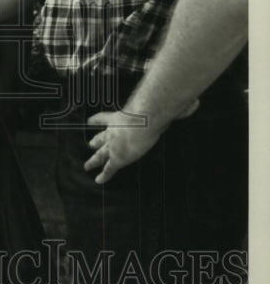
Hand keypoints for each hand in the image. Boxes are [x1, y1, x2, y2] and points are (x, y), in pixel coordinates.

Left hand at [84, 97, 200, 183]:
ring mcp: (113, 145)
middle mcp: (112, 131)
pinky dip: (103, 175)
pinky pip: (108, 169)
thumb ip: (176, 107)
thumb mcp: (161, 107)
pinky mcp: (116, 158)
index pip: (105, 117)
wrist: (143, 120)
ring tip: (87, 165)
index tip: (89, 121)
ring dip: (93, 160)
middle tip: (89, 143)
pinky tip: (98, 180)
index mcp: (119, 117)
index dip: (97, 120)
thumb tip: (194, 103)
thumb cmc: (152, 111)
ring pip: (100, 154)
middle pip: (100, 137)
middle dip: (95, 141)